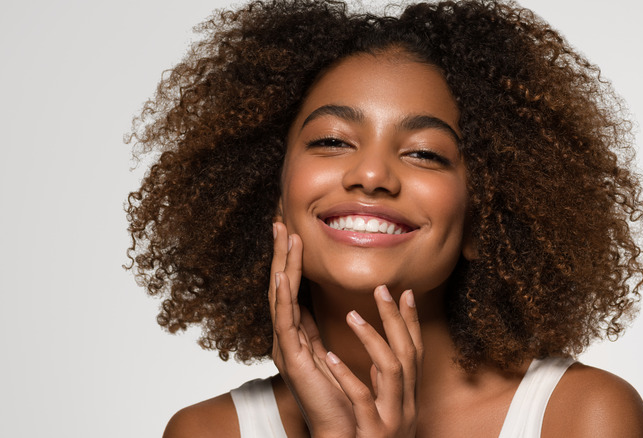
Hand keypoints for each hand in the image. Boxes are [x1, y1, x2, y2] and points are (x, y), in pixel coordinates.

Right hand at [269, 222, 354, 435]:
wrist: (342, 429)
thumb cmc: (340, 396)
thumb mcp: (330, 354)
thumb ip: (322, 331)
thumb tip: (327, 306)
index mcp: (298, 335)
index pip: (292, 289)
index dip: (291, 260)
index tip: (291, 232)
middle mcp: (287, 337)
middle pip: (282, 287)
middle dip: (281, 254)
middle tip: (279, 222)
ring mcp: (287, 346)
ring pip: (281, 297)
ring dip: (283, 265)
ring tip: (284, 236)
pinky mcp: (292, 357)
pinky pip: (285, 320)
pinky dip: (283, 295)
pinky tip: (283, 274)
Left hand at [325, 286, 423, 437]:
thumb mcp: (383, 412)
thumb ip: (382, 385)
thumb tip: (376, 358)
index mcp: (408, 399)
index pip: (414, 352)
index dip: (411, 322)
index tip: (405, 292)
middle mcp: (407, 406)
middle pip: (408, 354)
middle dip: (397, 319)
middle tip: (381, 288)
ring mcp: (393, 420)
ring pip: (394, 371)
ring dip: (373, 340)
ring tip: (350, 316)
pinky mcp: (374, 434)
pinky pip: (363, 401)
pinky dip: (349, 377)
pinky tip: (330, 357)